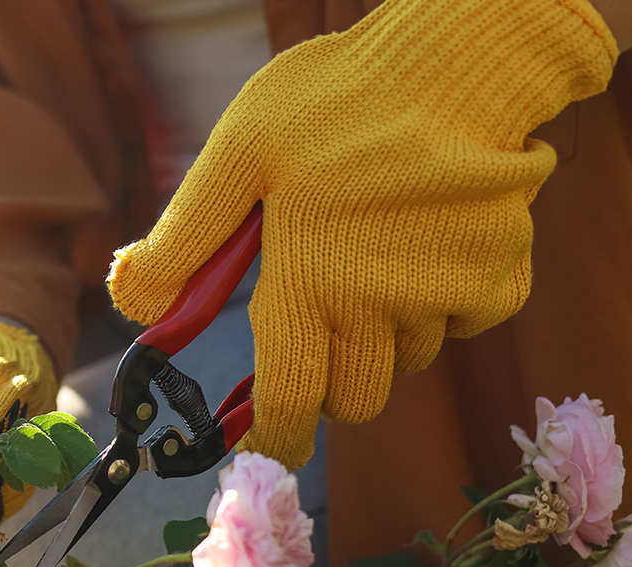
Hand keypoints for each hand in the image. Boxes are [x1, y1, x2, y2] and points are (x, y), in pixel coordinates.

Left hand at [107, 0, 617, 469]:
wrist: (463, 59)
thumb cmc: (337, 100)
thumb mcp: (238, 155)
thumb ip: (184, 238)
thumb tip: (132, 306)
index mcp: (307, 284)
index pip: (290, 401)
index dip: (273, 436)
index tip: (262, 442)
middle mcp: (380, 307)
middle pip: (353, 399)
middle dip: (327, 384)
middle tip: (314, 324)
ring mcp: (446, 298)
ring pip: (406, 359)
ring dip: (383, 335)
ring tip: (371, 256)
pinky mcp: (500, 279)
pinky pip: (462, 323)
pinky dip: (442, 304)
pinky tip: (427, 243)